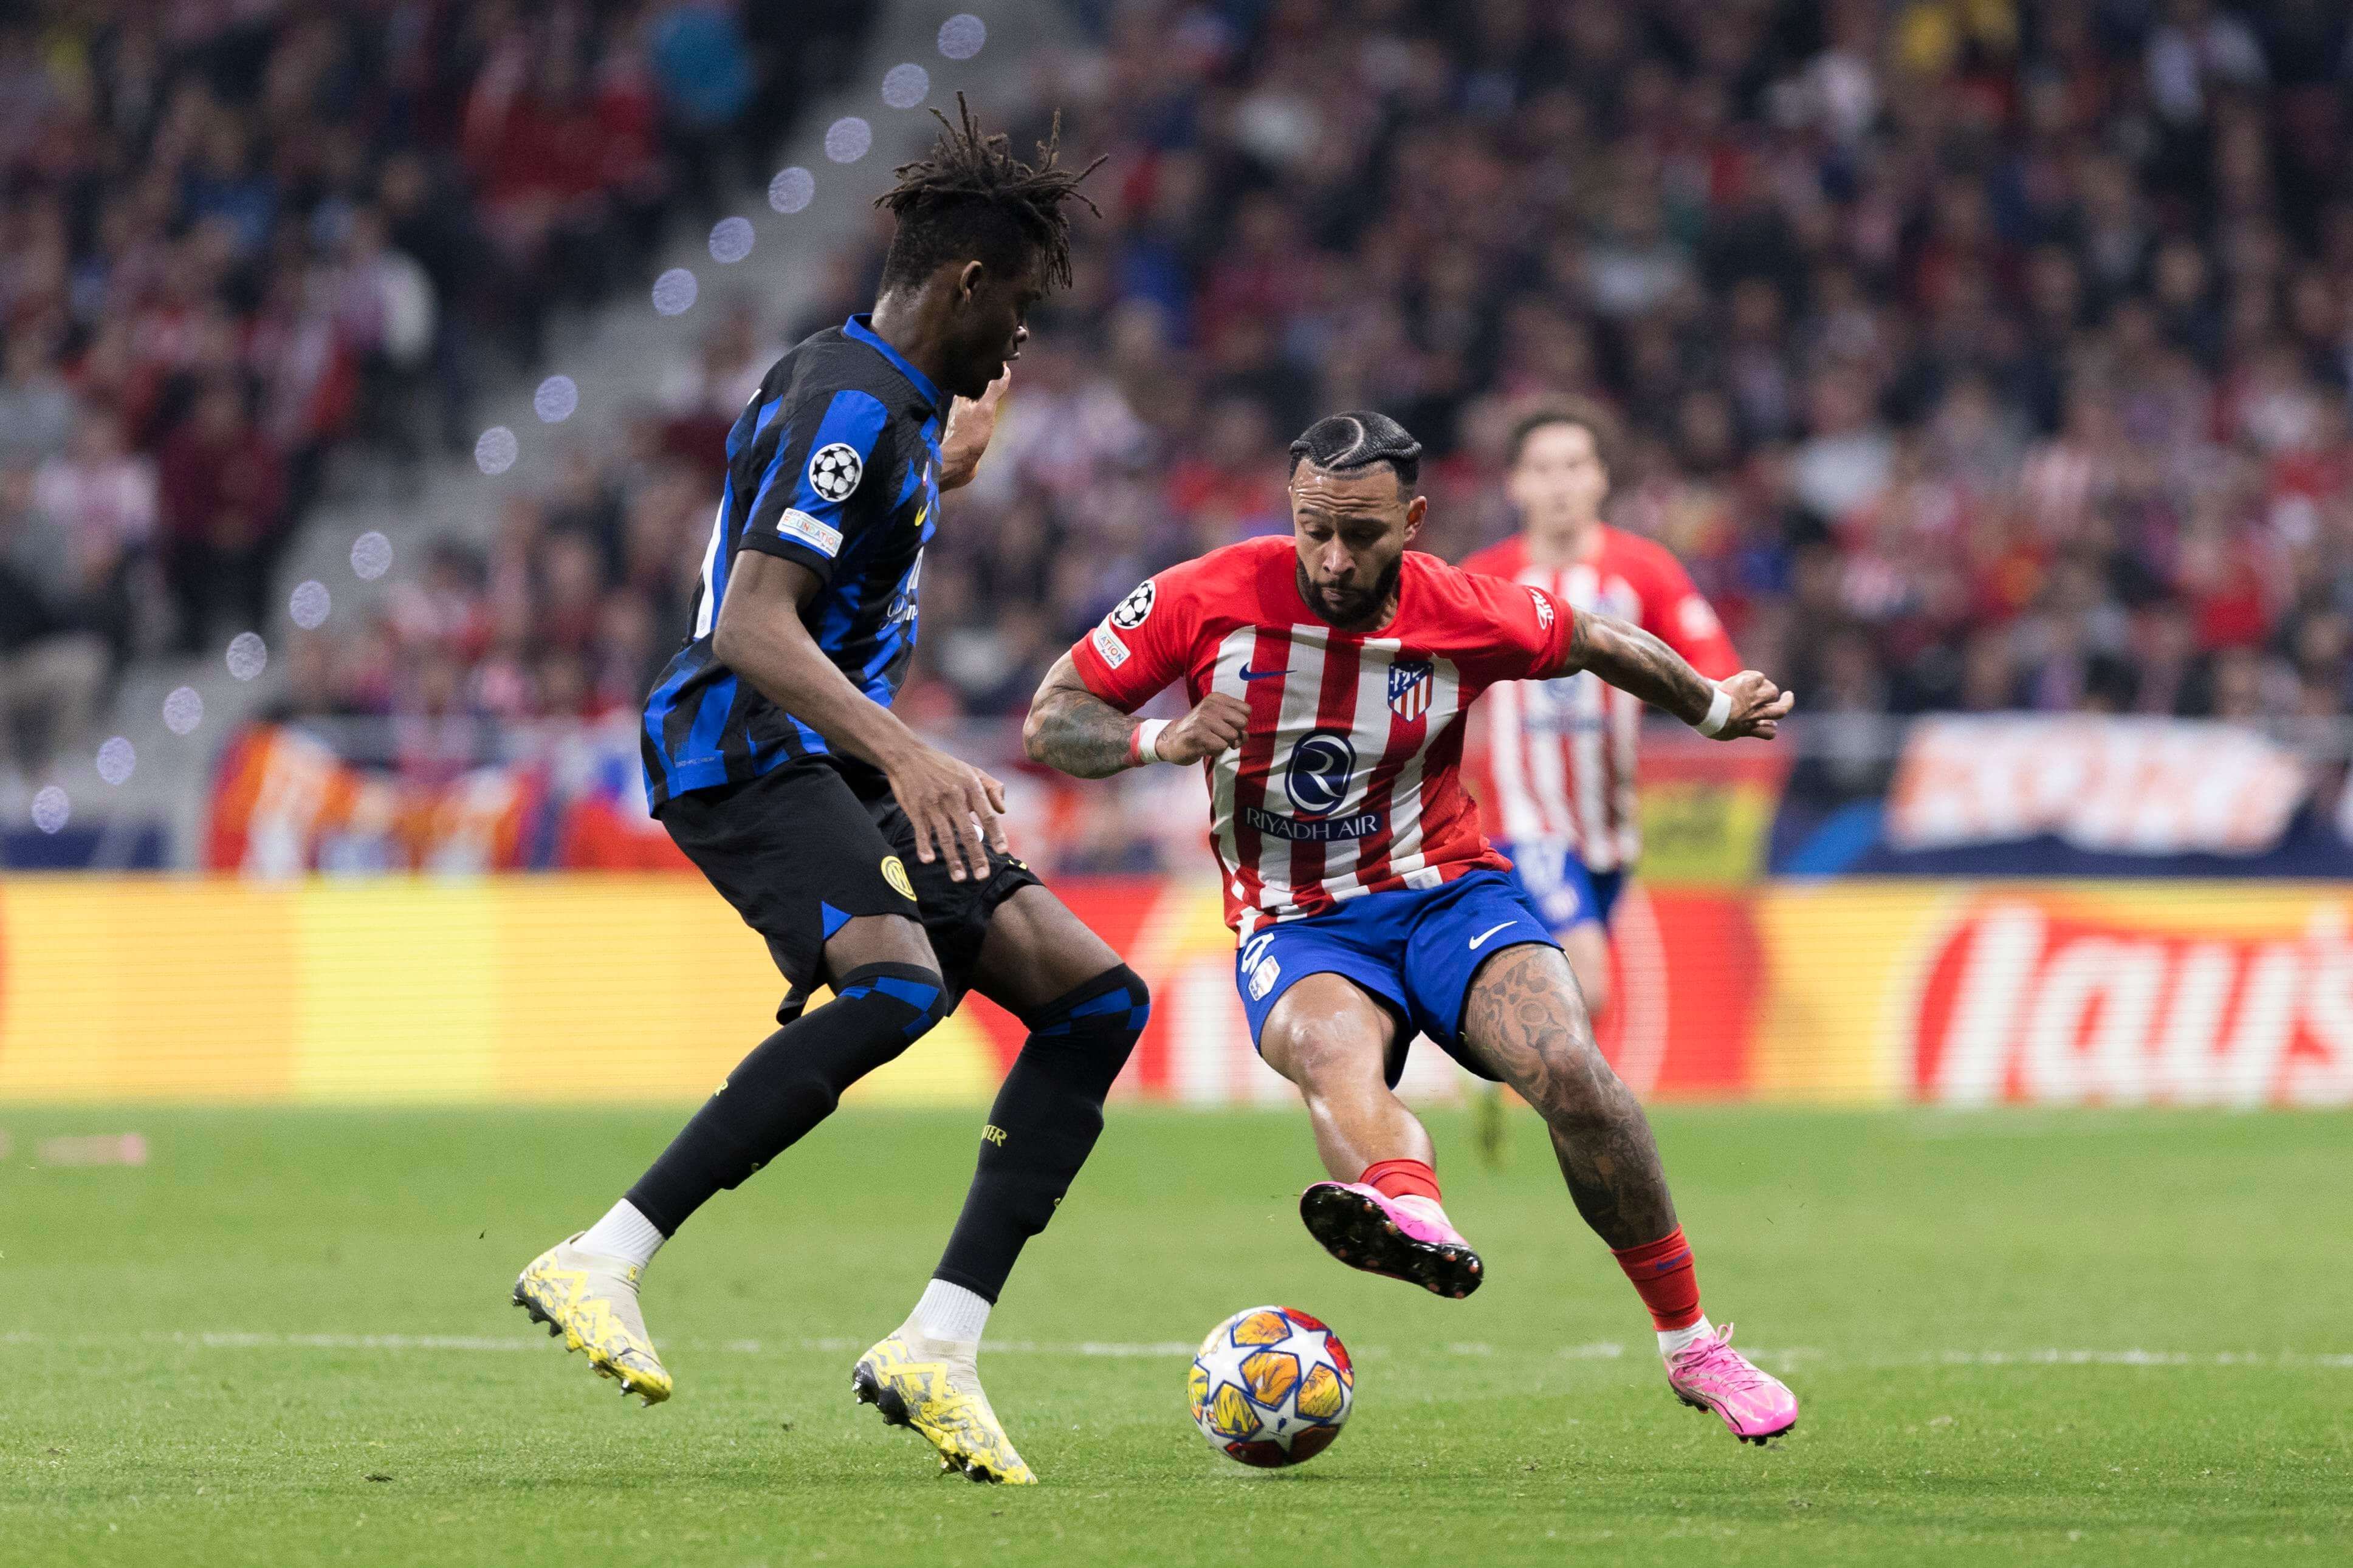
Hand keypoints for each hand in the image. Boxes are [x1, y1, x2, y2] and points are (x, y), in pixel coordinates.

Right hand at [882, 741, 1008, 882]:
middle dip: (976, 856)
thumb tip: (1002, 811)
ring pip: (946, 837)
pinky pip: (921, 831)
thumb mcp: (972, 770)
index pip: (987, 815)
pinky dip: (924, 846)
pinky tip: (928, 860)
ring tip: (960, 878)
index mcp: (971, 787)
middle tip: (983, 876)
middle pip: (968, 832)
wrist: (909, 755)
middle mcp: (954, 797)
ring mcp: (934, 804)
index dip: (996, 834)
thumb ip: (992, 788)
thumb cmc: (944, 766)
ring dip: (953, 859)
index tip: (1003, 851)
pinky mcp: (916, 809)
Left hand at [938, 369, 1010, 490]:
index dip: (990, 372)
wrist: (959, 464)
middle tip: (1004, 381)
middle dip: (990, 386)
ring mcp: (963, 418)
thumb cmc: (969, 437)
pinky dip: (987, 414)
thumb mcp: (985, 410)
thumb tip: (1005, 370)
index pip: (977, 378)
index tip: (1003, 367)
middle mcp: (960, 405)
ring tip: (1001, 396)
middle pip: (978, 390)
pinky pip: (979, 417)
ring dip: (989, 401)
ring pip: (979, 403)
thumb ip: (994, 390)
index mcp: (961, 396)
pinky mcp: (967, 431)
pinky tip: (993, 416)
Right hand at [1153, 692, 1249, 764]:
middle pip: (1242, 723)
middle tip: (1220, 736)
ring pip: (1232, 736)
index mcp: (1216, 699)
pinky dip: (1216, 752)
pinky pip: (1221, 747)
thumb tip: (1244, 736)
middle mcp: (1209, 706)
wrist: (1171, 740)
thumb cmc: (1200, 730)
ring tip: (1210, 741)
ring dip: (1224, 744)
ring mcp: (1202, 720)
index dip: (1240, 723)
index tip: (1228, 726)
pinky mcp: (1197, 736)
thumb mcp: (1218, 719)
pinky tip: (1204, 747)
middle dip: (1235, 734)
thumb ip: (1236, 725)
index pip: (1246, 710)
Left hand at [1711, 671, 1794, 739]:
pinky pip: (1759, 677)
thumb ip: (1728, 725)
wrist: (1708, 708)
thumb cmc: (1707, 719)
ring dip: (1764, 688)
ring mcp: (1756, 698)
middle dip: (1787, 702)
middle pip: (1781, 710)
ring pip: (1772, 692)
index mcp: (1747, 728)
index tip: (1770, 724)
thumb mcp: (1718, 729)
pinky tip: (1740, 678)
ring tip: (1752, 685)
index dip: (1771, 727)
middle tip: (1788, 695)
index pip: (1770, 732)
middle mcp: (1755, 714)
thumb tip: (1723, 721)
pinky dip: (1751, 676)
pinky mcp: (1753, 682)